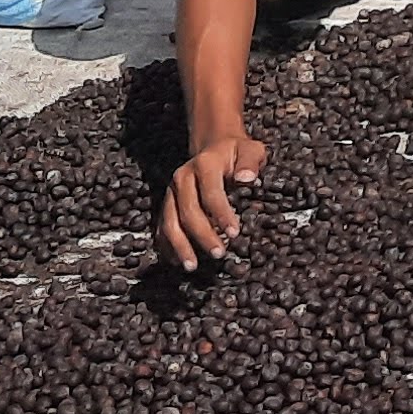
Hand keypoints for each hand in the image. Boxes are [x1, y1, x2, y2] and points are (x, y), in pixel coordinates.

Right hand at [157, 130, 265, 271]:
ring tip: (192, 266)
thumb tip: (247, 178)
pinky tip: (176, 261)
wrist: (214, 147)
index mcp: (204, 164)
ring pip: (170, 222)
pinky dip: (167, 245)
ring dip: (180, 246)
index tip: (234, 233)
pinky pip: (161, 227)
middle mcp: (182, 177)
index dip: (221, 214)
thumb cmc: (236, 153)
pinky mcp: (166, 204)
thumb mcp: (251, 150)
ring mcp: (171, 192)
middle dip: (202, 235)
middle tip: (218, 254)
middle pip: (188, 211)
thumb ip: (250, 162)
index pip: (211, 193)